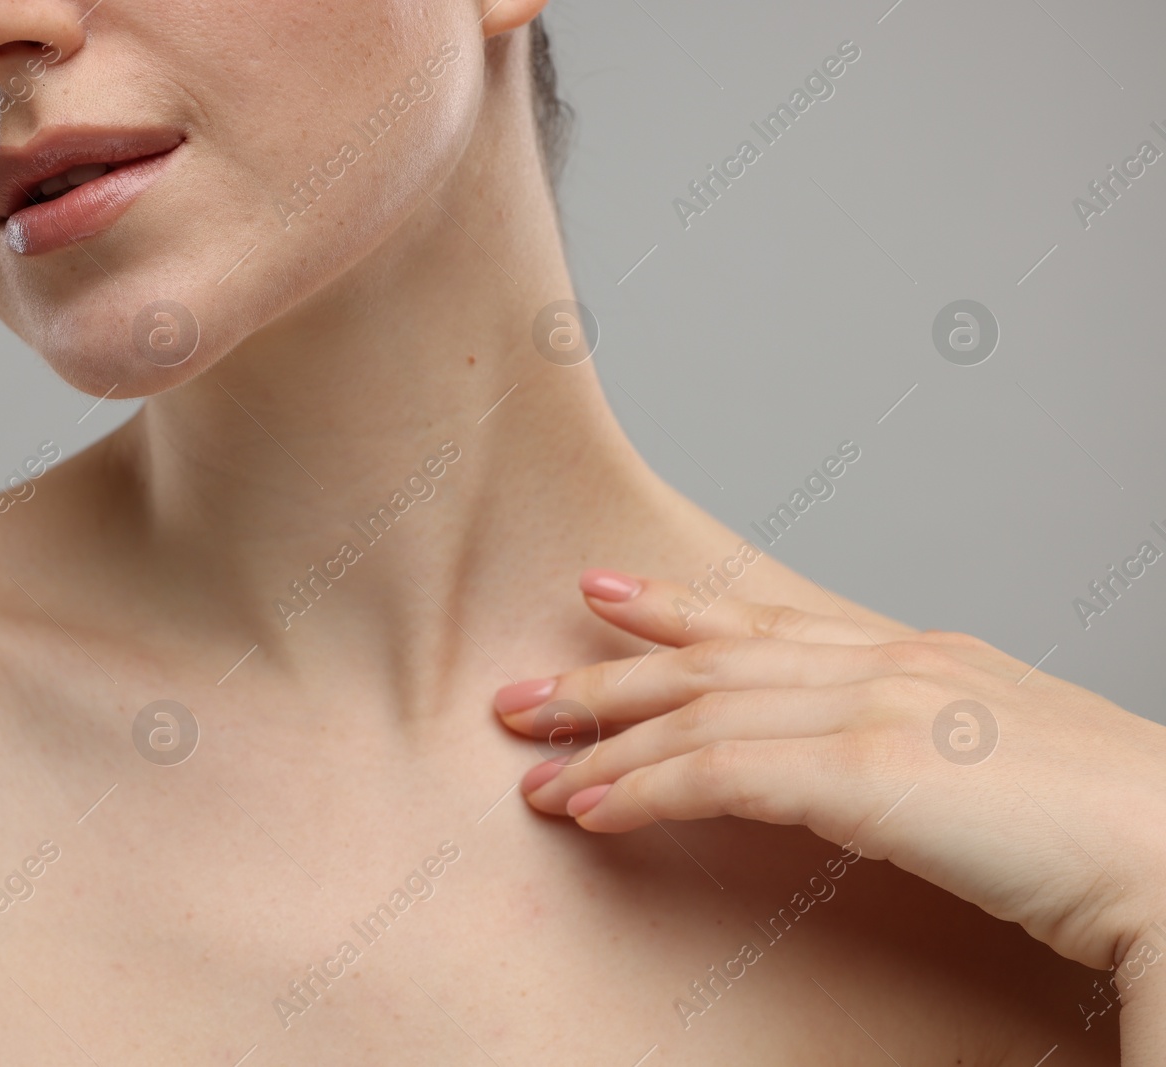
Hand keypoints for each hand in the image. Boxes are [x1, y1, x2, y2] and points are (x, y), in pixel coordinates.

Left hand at [494, 569, 1165, 972]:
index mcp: (918, 658)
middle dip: (605, 676)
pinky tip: (593, 808)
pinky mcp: (865, 773)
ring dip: (605, 743)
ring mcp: (873, 711)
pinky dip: (646, 790)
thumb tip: (872, 769)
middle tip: (522, 691)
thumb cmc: (1111, 823)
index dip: (675, 610)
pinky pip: (719, 776)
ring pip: (699, 713)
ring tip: (533, 766)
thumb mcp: (1000, 757)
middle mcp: (885, 666)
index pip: (764, 626)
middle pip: (708, 661)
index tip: (607, 596)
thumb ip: (923, 745)